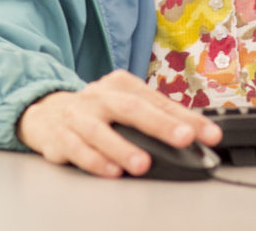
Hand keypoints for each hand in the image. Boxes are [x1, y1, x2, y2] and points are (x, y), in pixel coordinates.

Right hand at [16, 69, 222, 177]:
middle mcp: (99, 96)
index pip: (159, 101)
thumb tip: (196, 134)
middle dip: (161, 125)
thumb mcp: (125, 104)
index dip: (187, 118)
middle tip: (184, 138)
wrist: (45, 112)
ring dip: (123, 148)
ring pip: (101, 131)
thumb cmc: (96, 110)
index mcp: (121, 84)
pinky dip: (95, 161)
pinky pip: (77, 150)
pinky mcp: (60, 137)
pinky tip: (111, 171)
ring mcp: (78, 116)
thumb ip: (157, 117)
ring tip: (143, 164)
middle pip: (132, 108)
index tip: (210, 134)